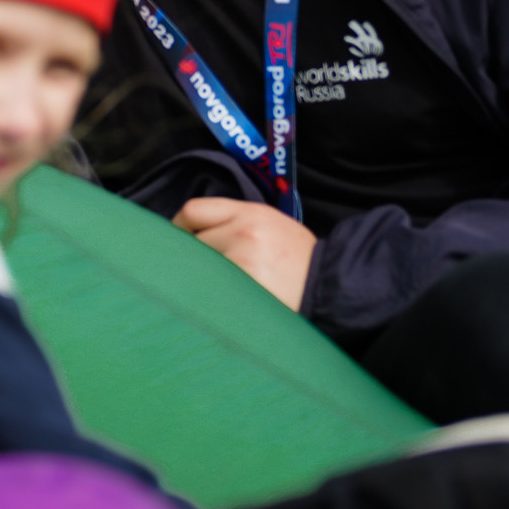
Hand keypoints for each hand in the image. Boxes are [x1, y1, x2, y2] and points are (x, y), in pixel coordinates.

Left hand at [174, 198, 315, 310]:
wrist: (330, 286)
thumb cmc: (299, 259)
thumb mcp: (272, 225)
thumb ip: (235, 222)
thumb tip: (195, 231)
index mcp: (250, 213)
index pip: (193, 210)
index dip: (179, 226)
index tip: (178, 239)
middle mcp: (243, 233)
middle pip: (192, 243)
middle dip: (193, 257)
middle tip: (198, 270)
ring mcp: (242, 262)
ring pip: (199, 268)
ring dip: (202, 278)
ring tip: (216, 286)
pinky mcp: (243, 289)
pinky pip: (211, 289)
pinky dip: (210, 294)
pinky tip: (221, 298)